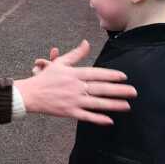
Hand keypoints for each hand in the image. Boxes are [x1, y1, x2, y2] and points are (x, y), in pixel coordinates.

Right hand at [14, 40, 136, 125]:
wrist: (30, 95)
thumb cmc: (45, 78)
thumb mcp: (60, 63)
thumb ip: (76, 54)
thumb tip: (86, 42)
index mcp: (75, 74)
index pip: (97, 74)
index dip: (111, 75)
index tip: (124, 77)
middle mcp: (76, 87)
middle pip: (101, 89)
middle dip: (119, 90)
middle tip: (133, 92)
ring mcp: (73, 100)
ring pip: (97, 103)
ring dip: (113, 105)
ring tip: (127, 106)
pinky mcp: (69, 112)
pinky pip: (86, 116)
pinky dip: (98, 119)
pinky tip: (109, 121)